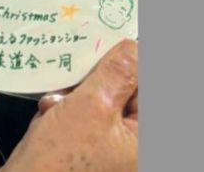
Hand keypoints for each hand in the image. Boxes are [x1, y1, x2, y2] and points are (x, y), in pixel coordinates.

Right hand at [0, 39, 138, 171]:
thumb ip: (118, 71)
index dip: (130, 59)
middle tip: (75, 76)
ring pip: (108, 99)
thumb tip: (134, 45)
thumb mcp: (90, 107)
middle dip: (100, 79)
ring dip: (80, 93)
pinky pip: (93, 115)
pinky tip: (53, 115)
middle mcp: (140, 145)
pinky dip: (72, 109)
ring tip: (57, 105)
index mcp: (150, 138)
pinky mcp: (98, 150)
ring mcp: (120, 150)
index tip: (110, 43)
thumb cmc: (59, 165)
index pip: (149, 80)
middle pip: (130, 89)